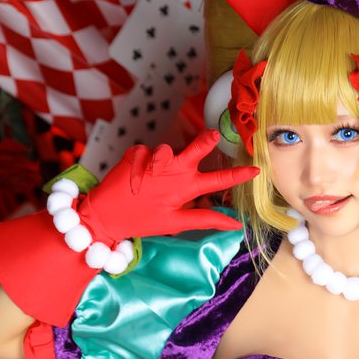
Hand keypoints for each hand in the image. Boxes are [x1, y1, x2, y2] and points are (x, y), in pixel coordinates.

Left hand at [80, 130, 258, 243]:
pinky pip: (149, 153)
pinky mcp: (136, 152)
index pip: (217, 180)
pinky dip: (147, 162)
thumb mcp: (175, 223)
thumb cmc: (141, 221)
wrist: (103, 214)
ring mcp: (152, 158)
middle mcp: (171, 169)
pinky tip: (138, 177)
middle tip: (213, 134)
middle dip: (206, 140)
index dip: (238, 175)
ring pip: (170, 151)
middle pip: (196, 148)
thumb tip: (236, 224)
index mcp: (184, 188)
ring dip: (168, 160)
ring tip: (154, 181)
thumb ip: (206, 219)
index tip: (255, 168)